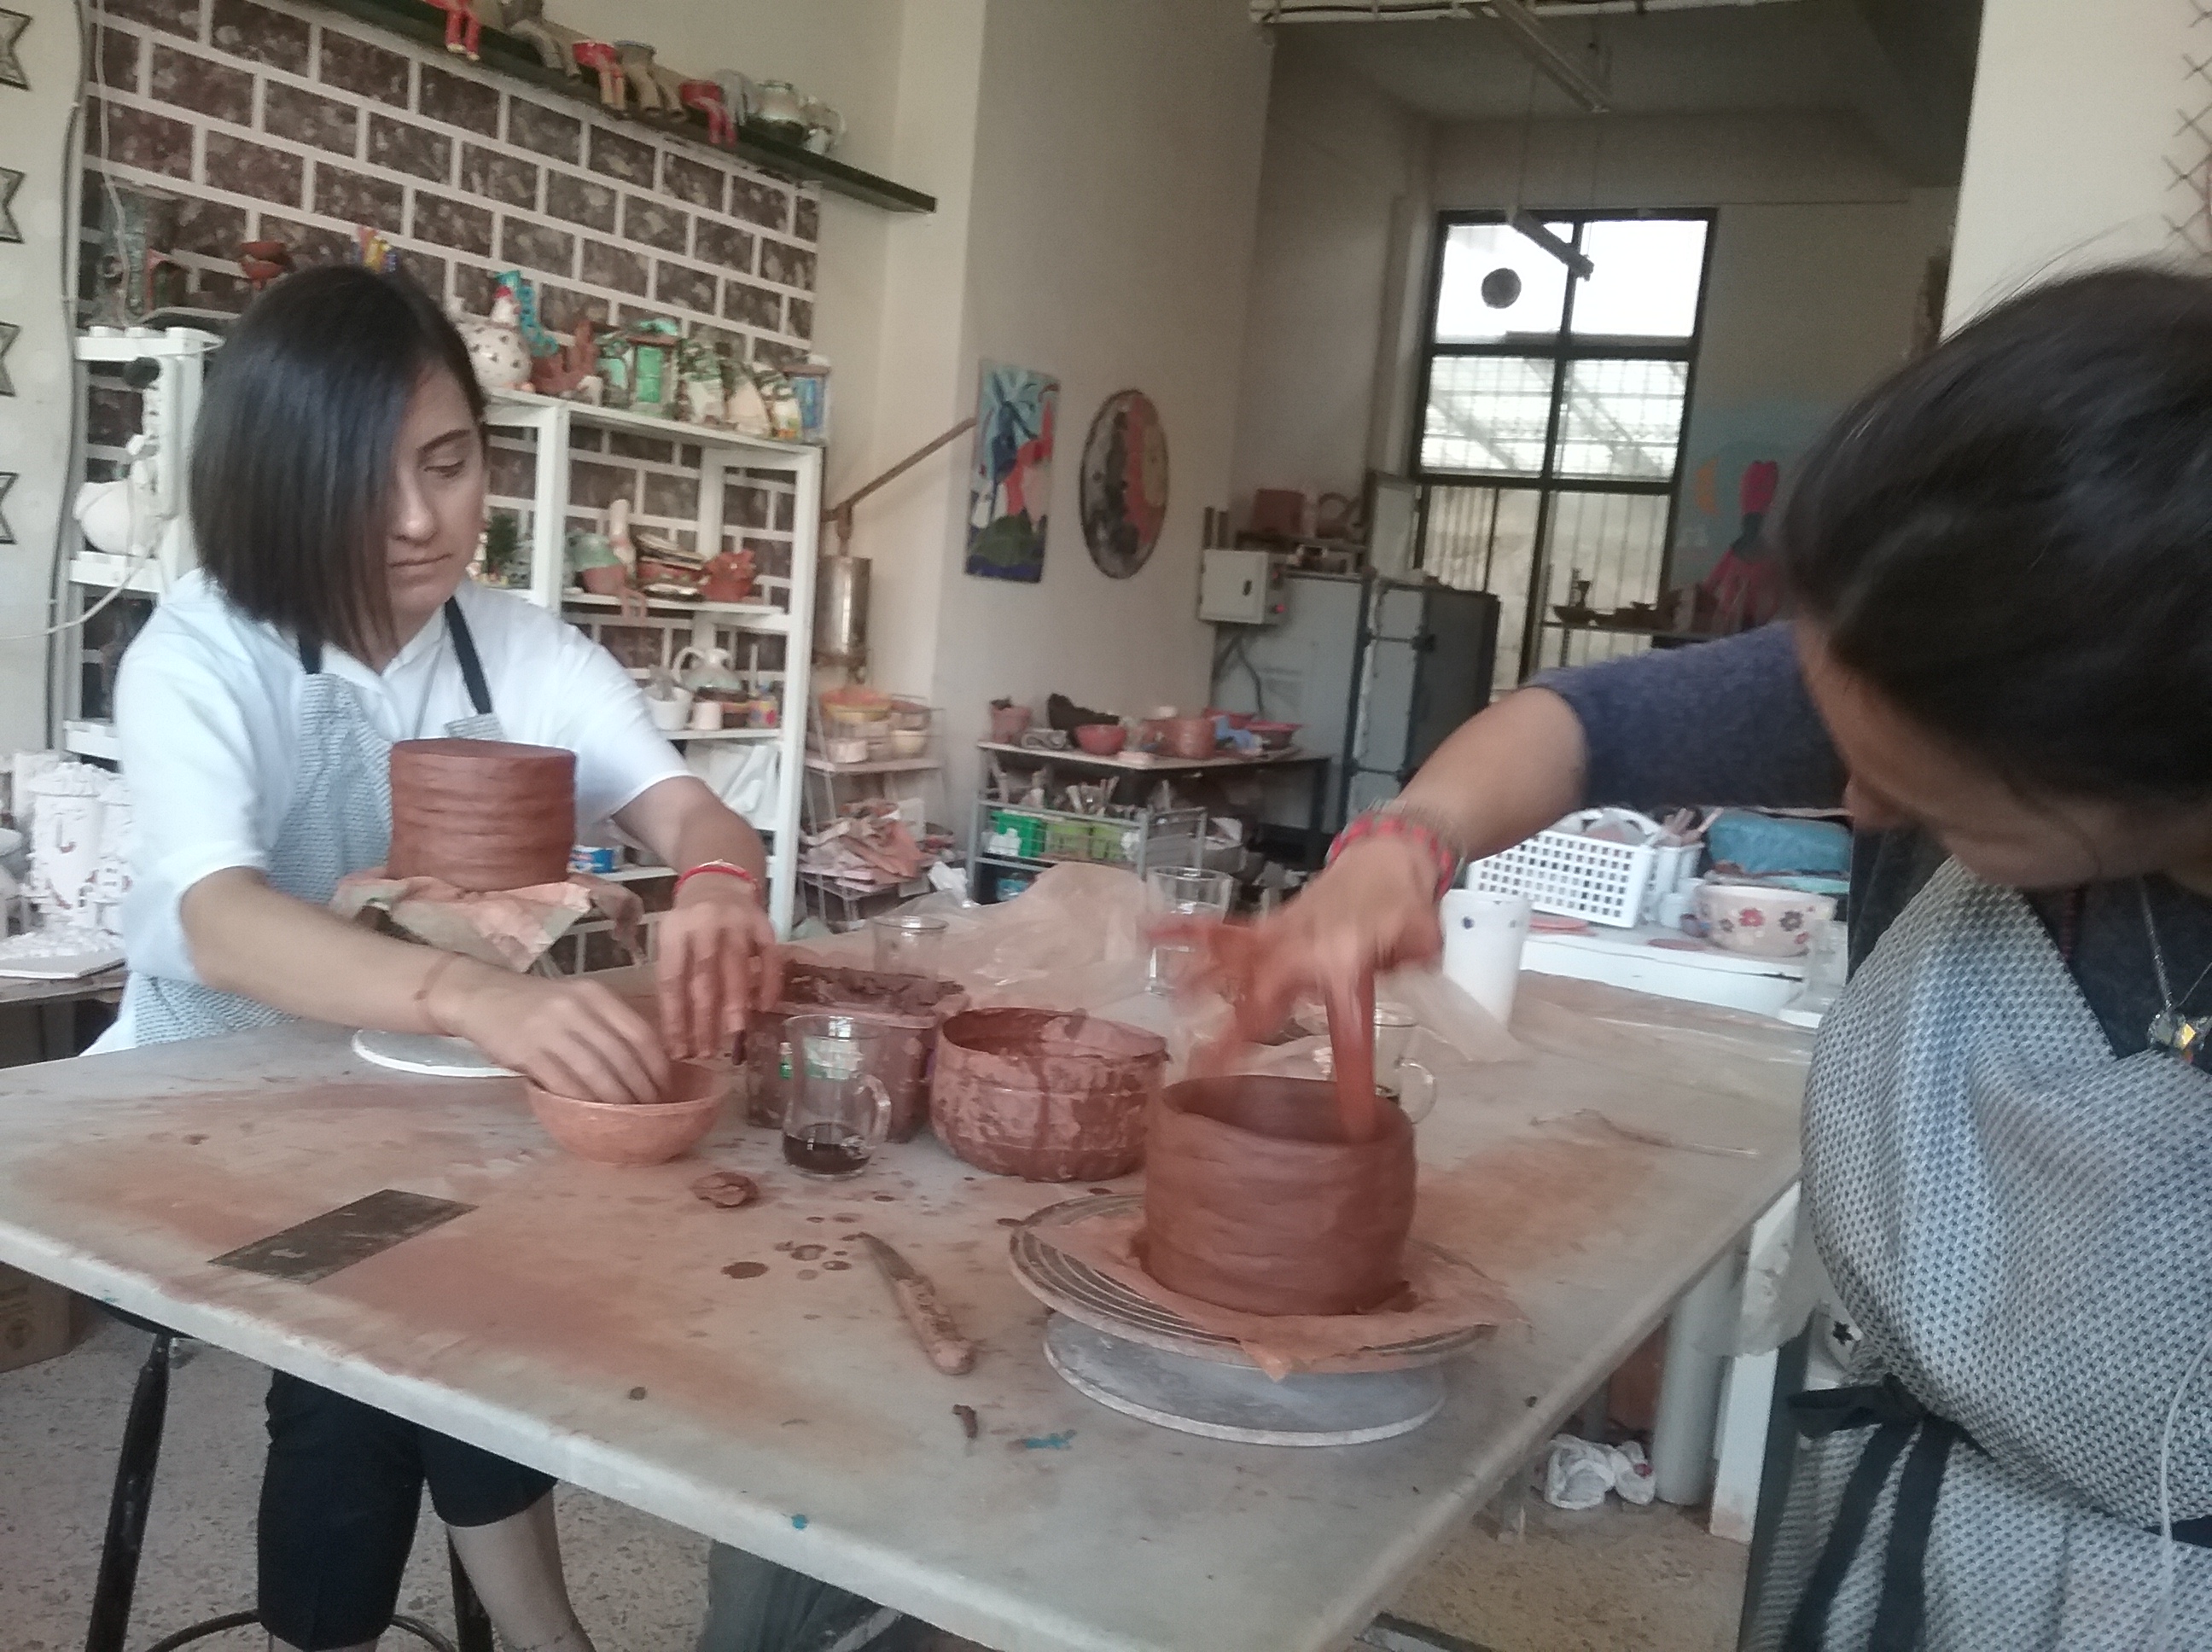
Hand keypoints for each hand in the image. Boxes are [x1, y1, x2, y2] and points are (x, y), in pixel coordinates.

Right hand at [440, 968, 671, 1105]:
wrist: (481, 996)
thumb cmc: (537, 1005)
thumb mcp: (577, 1001)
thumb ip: (608, 1025)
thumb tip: (646, 1068)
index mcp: (596, 994)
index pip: (640, 1033)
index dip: (658, 1066)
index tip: (667, 1088)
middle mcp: (577, 1008)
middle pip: (622, 1057)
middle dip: (642, 1089)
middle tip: (652, 1112)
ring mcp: (551, 1030)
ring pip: (596, 1073)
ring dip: (617, 1101)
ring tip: (628, 1119)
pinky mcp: (527, 1052)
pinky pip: (564, 1084)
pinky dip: (582, 1103)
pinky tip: (593, 1115)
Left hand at [656, 872, 781, 1058]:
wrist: (716, 880)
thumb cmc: (688, 924)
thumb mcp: (671, 942)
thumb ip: (676, 978)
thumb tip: (680, 1035)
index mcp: (674, 931)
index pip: (672, 980)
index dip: (675, 1018)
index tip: (679, 1050)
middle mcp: (704, 924)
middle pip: (703, 977)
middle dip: (704, 1019)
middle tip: (706, 1052)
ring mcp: (737, 922)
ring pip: (736, 968)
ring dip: (735, 1005)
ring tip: (734, 1036)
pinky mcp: (764, 923)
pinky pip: (770, 956)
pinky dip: (769, 982)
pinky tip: (765, 1008)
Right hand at [1174, 836, 1444, 1048]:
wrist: (1385, 857)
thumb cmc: (1405, 906)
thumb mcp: (1425, 941)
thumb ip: (1414, 961)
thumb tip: (1410, 971)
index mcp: (1348, 961)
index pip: (1348, 1024)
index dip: (1350, 1071)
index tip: (1351, 1118)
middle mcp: (1305, 948)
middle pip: (1265, 997)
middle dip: (1236, 1036)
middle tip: (1206, 1070)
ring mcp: (1282, 934)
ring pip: (1232, 961)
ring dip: (1198, 985)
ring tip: (1168, 1009)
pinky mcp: (1269, 925)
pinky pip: (1223, 930)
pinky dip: (1185, 930)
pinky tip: (1148, 931)